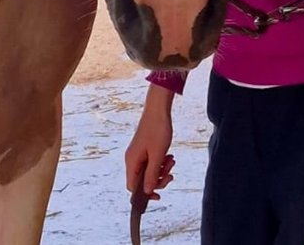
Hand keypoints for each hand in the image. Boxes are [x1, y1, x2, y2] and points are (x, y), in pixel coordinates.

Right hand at [124, 86, 175, 200]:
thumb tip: (146, 192)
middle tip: (170, 174)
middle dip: (158, 179)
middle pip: (142, 180)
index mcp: (132, 161)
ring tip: (171, 160)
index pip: (132, 187)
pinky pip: (152, 162)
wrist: (158, 109)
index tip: (158, 194)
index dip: (145, 193)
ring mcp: (138, 153)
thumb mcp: (157, 156)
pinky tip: (169, 156)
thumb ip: (151, 175)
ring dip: (162, 170)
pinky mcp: (144, 149)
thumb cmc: (157, 130)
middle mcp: (132, 159)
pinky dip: (161, 162)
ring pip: (149, 171)